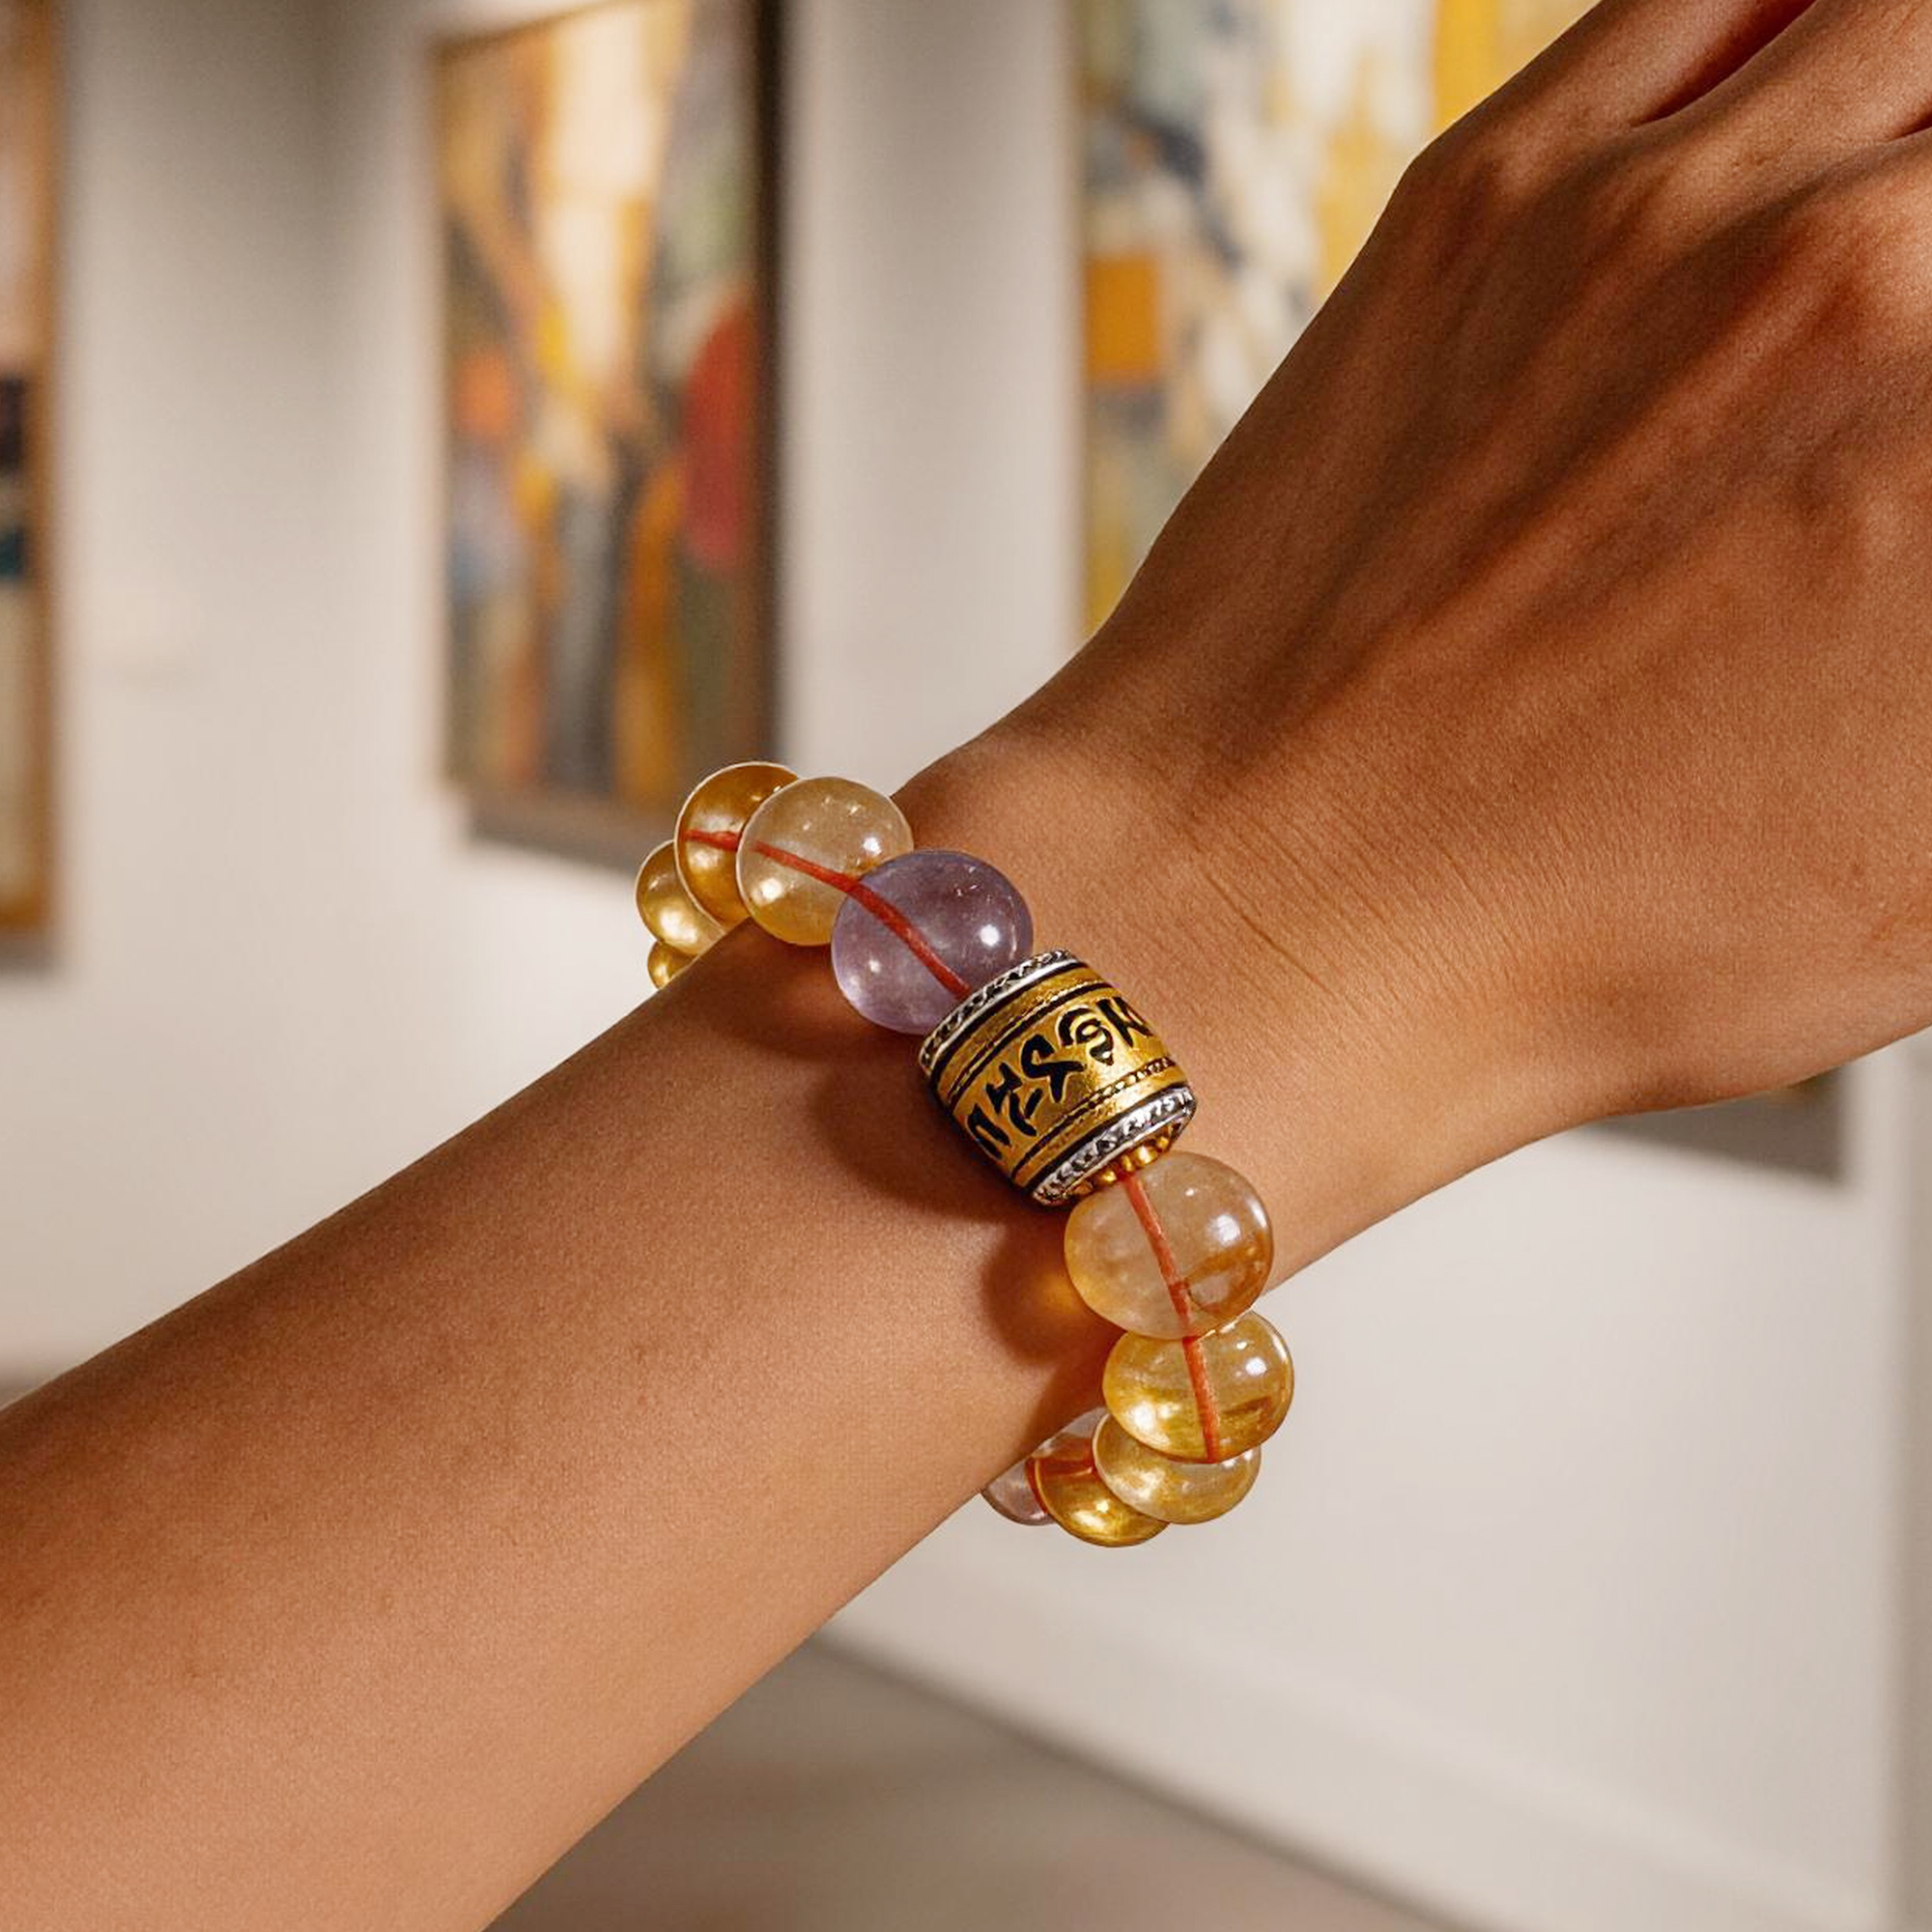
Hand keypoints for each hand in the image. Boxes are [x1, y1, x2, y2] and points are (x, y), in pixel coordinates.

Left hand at [916, 0, 1931, 1252]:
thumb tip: (1925, 529)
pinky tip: (1803, 105)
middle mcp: (1870, 292)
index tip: (1918, 470)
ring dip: (1916, 105)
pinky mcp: (1492, 195)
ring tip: (1882, 216)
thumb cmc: (1575, 943)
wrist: (1270, 908)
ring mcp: (1668, 218)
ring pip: (1903, 24)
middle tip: (1890, 373)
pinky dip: (1798, 23)